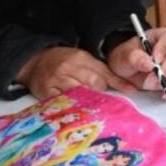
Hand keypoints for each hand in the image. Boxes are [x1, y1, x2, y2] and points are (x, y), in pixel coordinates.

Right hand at [15, 47, 136, 98]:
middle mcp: (69, 67)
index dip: (115, 84)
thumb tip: (130, 89)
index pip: (103, 73)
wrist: (35, 62)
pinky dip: (71, 107)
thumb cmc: (64, 62)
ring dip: (87, 101)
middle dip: (99, 93)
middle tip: (96, 97)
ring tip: (86, 103)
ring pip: (80, 94)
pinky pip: (63, 103)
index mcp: (81, 57)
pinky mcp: (46, 92)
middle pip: (94, 84)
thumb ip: (106, 74)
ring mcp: (57, 80)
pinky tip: (74, 108)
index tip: (127, 92)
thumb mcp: (85, 61)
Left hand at [107, 27, 165, 96]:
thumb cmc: (125, 57)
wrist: (122, 70)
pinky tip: (162, 95)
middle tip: (151, 77)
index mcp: (159, 37)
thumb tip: (149, 64)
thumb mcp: (124, 56)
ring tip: (150, 85)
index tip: (156, 59)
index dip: (165, 47)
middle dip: (165, 69)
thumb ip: (135, 58)